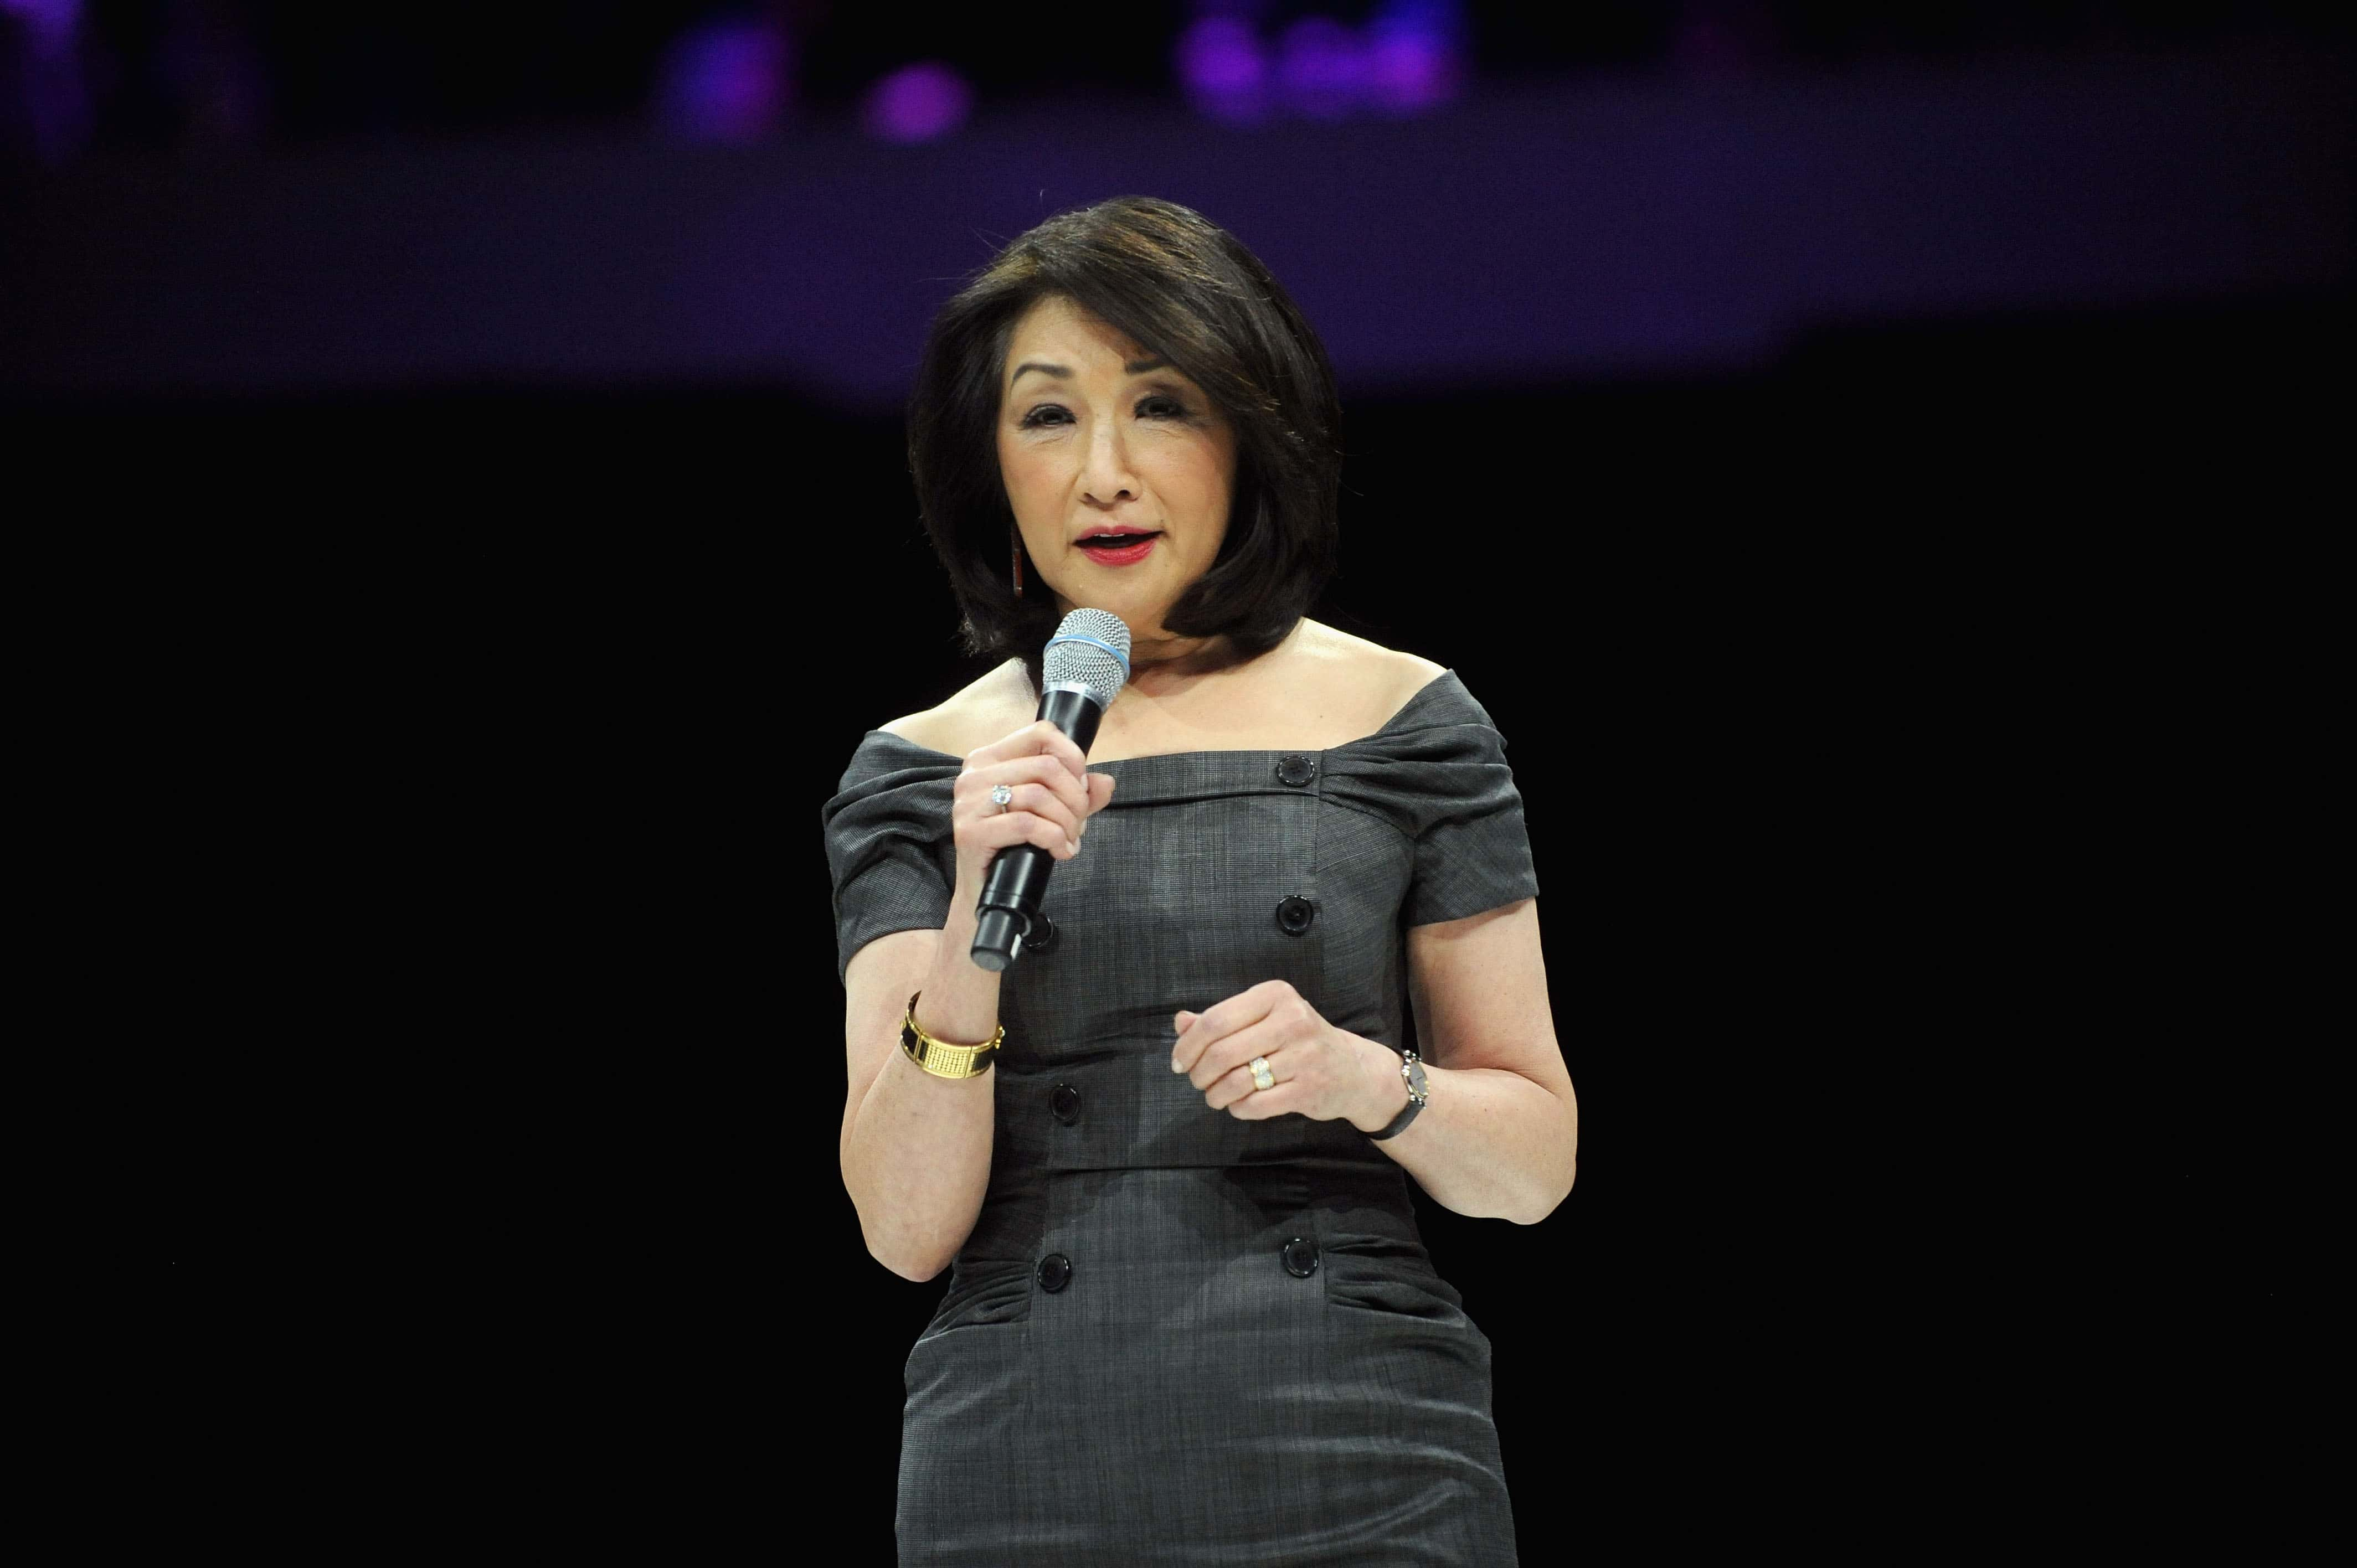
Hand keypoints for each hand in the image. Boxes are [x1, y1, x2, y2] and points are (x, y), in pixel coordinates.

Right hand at [951, 719, 1116, 894]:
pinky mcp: (971, 832)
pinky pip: (1027, 824)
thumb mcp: (1050, 814)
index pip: (1041, 733)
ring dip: (1067, 822)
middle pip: (1046, 766)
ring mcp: (969, 803)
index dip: (1072, 758)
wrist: (983, 896)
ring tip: (1070, 840)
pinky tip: (1060, 852)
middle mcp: (974, 775)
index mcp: (989, 760)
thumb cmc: (1013, 849)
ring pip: (1038, 795)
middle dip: (1075, 798)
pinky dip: (1054, 838)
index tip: (1081, 787)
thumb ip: (1078, 795)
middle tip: (1079, 824)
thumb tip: (1105, 783)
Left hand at [1170, 980, 1390, 1124]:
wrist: (1352, 1070)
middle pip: (1222, 1052)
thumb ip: (1220, 1020)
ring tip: (1215, 1095)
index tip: (1179, 1061)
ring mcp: (1304, 1056)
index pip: (1215, 1020)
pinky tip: (1238, 1104)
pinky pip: (1256, 1104)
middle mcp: (1293, 1020)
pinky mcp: (1309, 1089)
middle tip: (1197, 1081)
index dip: (1188, 1045)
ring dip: (1216, 1094)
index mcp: (1276, 995)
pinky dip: (1238, 1108)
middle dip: (1199, 1073)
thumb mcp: (1263, 1019)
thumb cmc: (1298, 1041)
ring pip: (1237, 1081)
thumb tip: (1181, 1022)